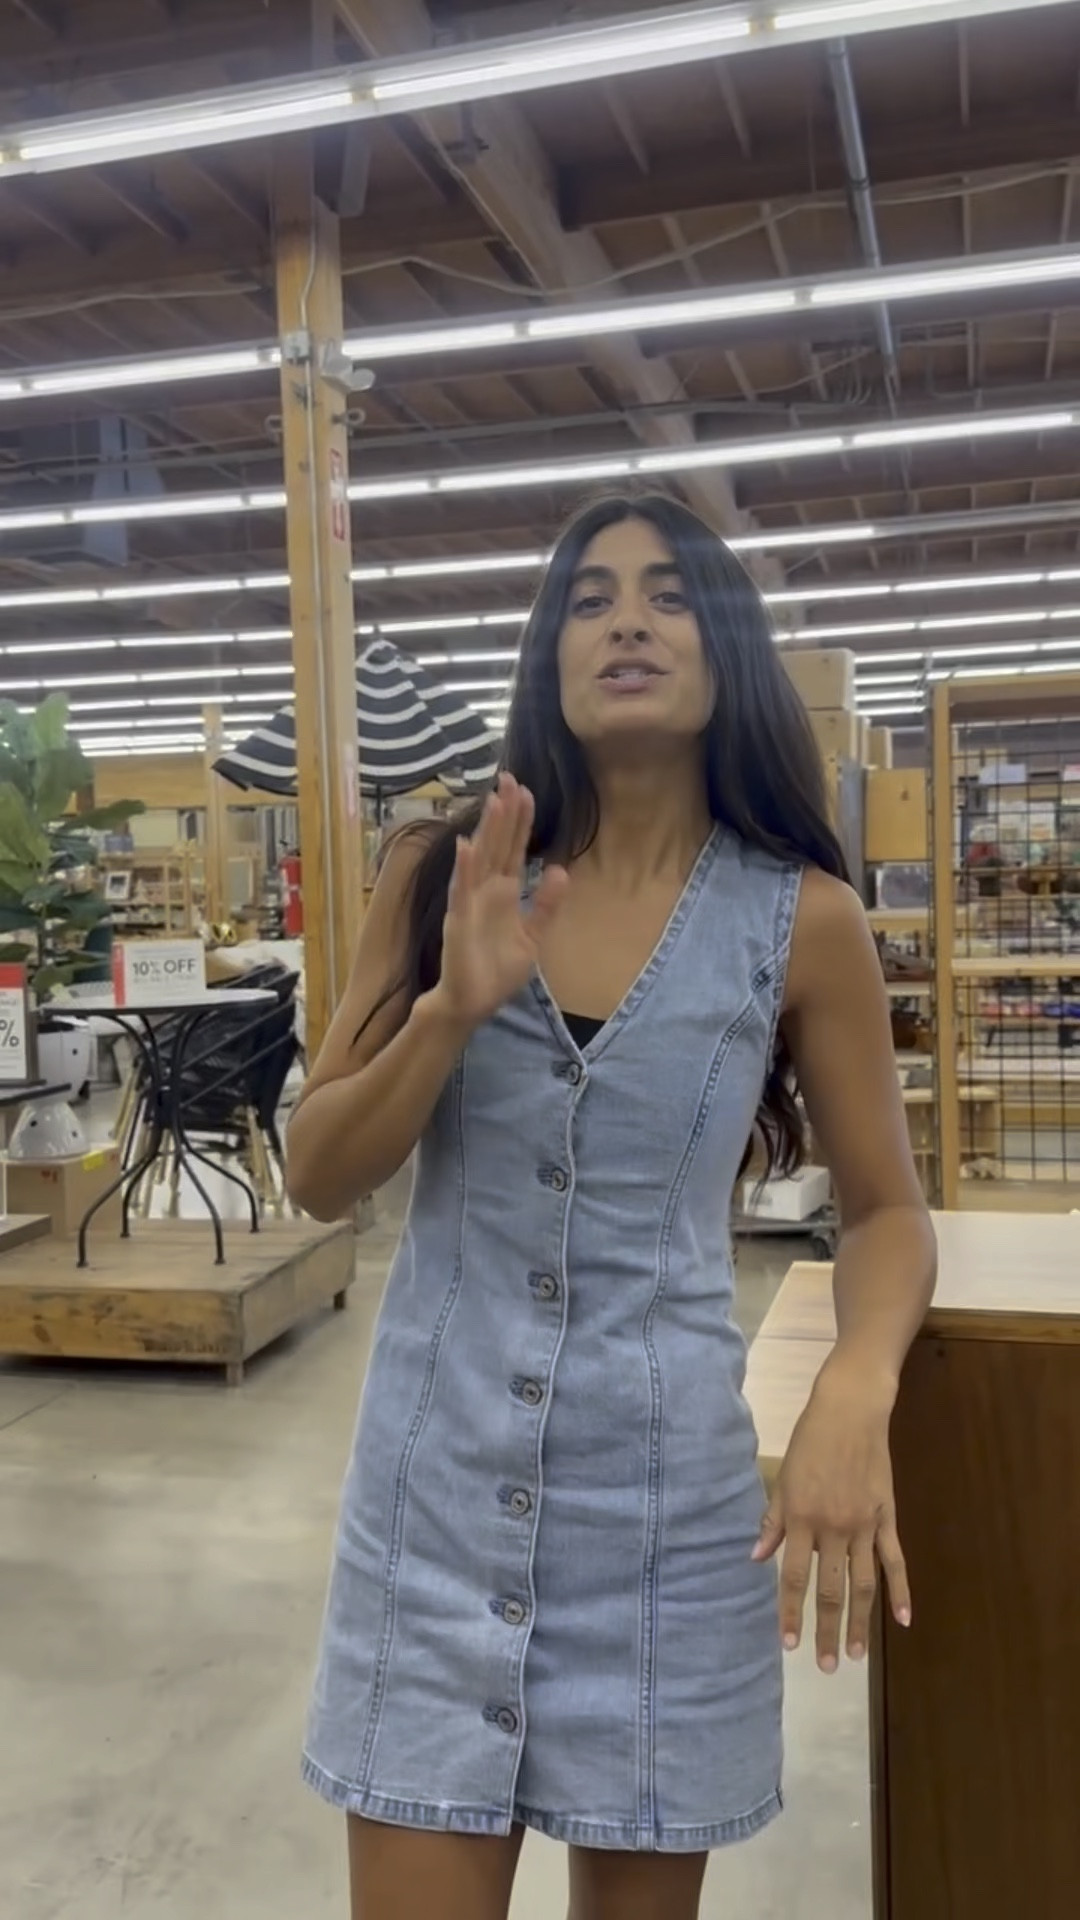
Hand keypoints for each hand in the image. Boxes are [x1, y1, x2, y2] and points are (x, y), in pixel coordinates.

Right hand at [432, 773, 567, 1030]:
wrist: (472, 1003)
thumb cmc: (497, 971)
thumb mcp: (533, 937)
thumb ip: (546, 905)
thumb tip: (562, 870)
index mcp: (505, 893)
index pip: (514, 849)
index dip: (520, 821)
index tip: (526, 791)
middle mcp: (486, 890)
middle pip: (498, 844)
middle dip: (504, 813)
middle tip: (510, 778)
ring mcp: (471, 902)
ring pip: (481, 859)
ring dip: (487, 830)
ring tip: (494, 800)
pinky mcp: (459, 921)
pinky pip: (462, 891)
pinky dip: (464, 869)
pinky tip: (466, 846)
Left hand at [752, 1353, 910, 1672]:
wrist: (851, 1410)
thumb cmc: (809, 1441)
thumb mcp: (783, 1478)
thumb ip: (773, 1521)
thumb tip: (756, 1557)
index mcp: (802, 1518)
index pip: (793, 1577)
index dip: (790, 1613)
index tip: (788, 1645)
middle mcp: (833, 1528)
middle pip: (830, 1589)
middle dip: (827, 1630)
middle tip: (827, 1667)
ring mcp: (864, 1525)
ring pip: (863, 1584)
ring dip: (860, 1623)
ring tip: (857, 1655)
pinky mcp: (886, 1517)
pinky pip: (894, 1561)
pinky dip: (901, 1591)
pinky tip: (904, 1620)